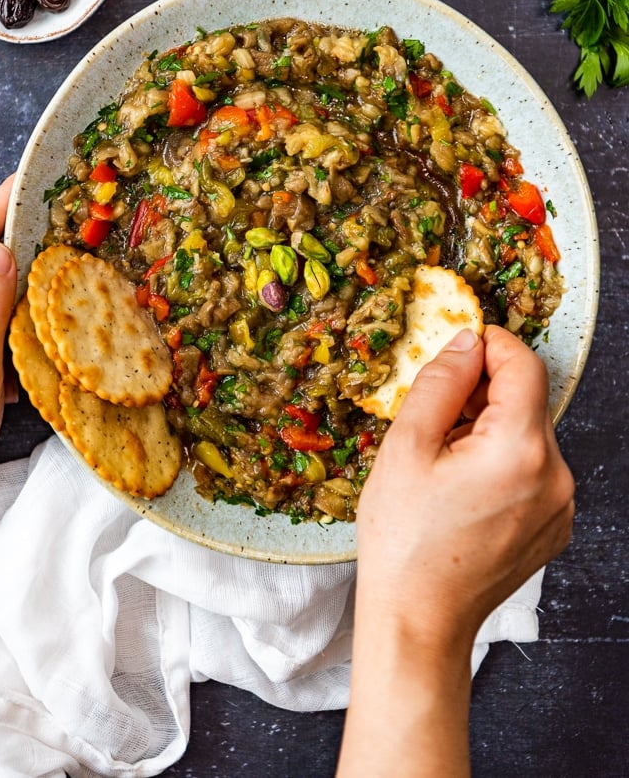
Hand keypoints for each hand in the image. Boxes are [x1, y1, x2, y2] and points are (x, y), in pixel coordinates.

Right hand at [337, 326, 574, 777]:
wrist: (419, 623)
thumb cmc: (403, 541)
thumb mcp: (406, 448)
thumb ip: (440, 383)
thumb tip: (466, 341)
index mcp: (520, 450)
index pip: (523, 365)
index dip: (491, 344)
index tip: (458, 346)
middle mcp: (555, 475)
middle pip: (527, 400)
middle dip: (482, 391)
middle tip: (434, 411)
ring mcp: (560, 505)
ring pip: (529, 434)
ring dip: (490, 427)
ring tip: (442, 458)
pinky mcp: (554, 526)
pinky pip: (534, 470)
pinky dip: (501, 460)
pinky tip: (462, 486)